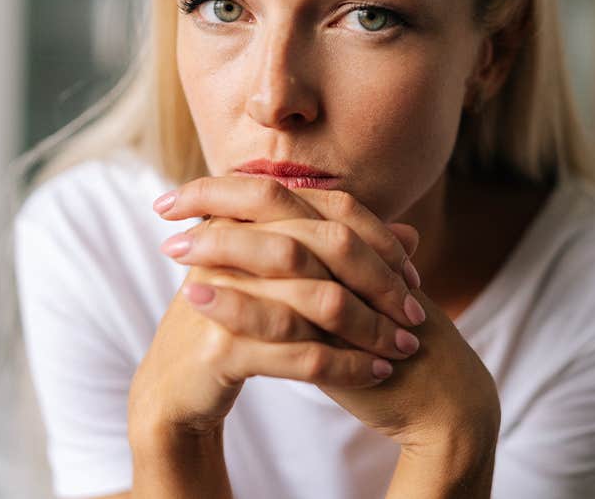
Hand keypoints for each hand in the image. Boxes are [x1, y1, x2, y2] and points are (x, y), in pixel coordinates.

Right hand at [130, 176, 424, 444]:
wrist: (178, 385)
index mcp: (247, 216)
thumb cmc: (241, 322)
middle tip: (417, 314)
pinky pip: (301, 353)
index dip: (381, 239)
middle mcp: (231, 242)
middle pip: (327, 246)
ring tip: (403, 348)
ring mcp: (223, 292)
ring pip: (318, 301)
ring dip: (371, 328)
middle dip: (380, 282)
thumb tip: (413, 235)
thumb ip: (347, 256)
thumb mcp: (292, 282)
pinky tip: (376, 375)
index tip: (413, 275)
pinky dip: (346, 365)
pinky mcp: (221, 346)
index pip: (331, 209)